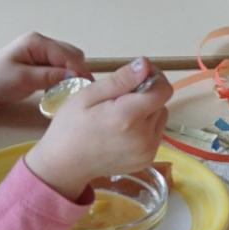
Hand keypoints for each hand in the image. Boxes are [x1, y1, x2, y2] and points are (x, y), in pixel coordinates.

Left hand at [0, 31, 87, 103]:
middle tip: (80, 90)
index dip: (78, 70)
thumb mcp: (23, 79)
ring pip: (70, 60)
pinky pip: (63, 65)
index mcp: (37, 42)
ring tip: (72, 90)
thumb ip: (48, 76)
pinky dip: (67, 76)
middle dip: (79, 71)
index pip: (66, 54)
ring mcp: (44, 50)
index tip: (85, 87)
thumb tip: (73, 76)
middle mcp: (43, 42)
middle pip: (72, 55)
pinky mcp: (45, 60)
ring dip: (74, 74)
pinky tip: (62, 87)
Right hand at [24, 57, 169, 199]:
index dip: (154, 78)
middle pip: (161, 103)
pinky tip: (123, 131)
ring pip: (160, 118)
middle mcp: (143, 136)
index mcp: (128, 117)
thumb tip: (146, 64)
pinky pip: (155, 134)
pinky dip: (144, 128)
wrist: (65, 164)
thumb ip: (120, 80)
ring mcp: (147, 151)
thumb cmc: (71, 126)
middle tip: (118, 100)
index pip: (163, 90)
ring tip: (120, 116)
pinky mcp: (147, 160)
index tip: (138, 75)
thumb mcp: (88, 95)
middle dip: (145, 96)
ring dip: (146, 112)